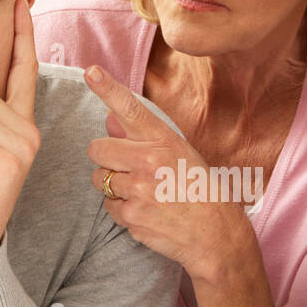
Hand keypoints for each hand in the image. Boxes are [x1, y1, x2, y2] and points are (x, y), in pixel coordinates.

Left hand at [83, 65, 246, 283]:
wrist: (216, 234)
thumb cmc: (199, 189)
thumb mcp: (179, 154)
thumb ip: (142, 138)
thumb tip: (108, 120)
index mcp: (164, 140)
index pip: (130, 109)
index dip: (108, 89)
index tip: (91, 72)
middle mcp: (149, 161)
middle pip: (97, 148)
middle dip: (105, 158)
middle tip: (128, 168)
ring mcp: (139, 189)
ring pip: (99, 179)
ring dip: (112, 185)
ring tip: (142, 192)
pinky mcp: (132, 215)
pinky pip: (108, 206)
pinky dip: (121, 209)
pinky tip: (146, 211)